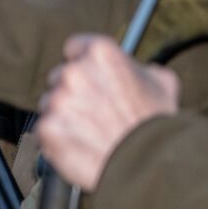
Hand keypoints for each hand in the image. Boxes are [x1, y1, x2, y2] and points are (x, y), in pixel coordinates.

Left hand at [35, 34, 181, 191]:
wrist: (148, 162)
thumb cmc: (155, 122)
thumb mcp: (161, 82)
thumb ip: (139, 68)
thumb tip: (135, 69)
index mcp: (100, 53)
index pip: (75, 47)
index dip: (82, 63)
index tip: (89, 76)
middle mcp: (74, 72)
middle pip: (60, 76)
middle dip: (72, 90)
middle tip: (94, 109)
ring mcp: (58, 100)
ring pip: (50, 103)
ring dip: (64, 114)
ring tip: (90, 130)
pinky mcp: (47, 127)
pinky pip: (45, 128)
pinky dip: (58, 136)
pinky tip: (80, 142)